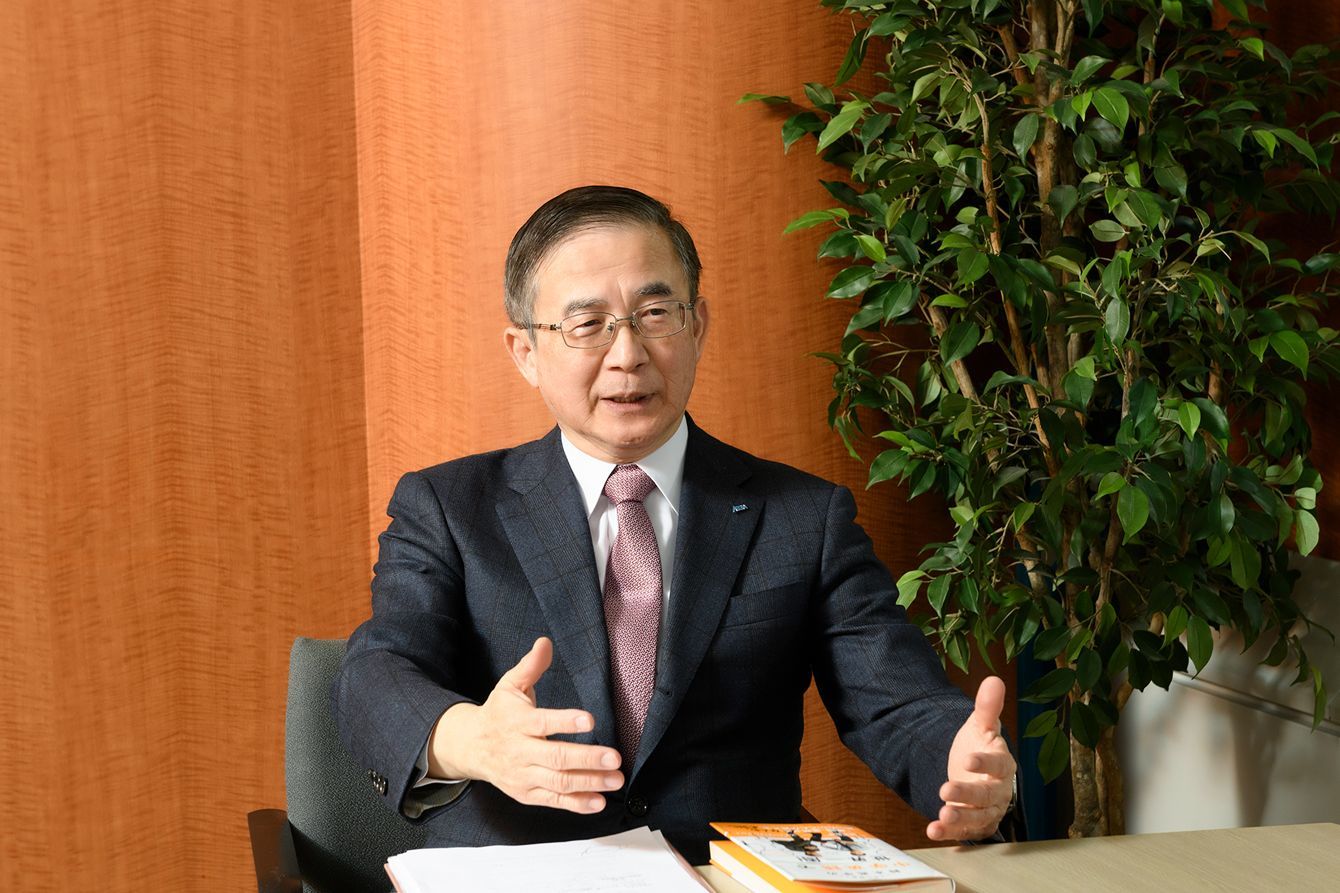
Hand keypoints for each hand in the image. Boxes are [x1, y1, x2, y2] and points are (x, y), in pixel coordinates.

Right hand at [426, 637, 623, 813]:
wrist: (471, 747)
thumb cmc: (498, 713)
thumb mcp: (510, 685)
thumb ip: (530, 666)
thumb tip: (545, 642)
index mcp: (517, 722)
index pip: (542, 723)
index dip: (565, 722)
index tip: (589, 719)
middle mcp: (520, 751)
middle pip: (555, 758)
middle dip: (587, 758)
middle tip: (614, 756)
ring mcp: (523, 775)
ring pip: (558, 782)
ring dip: (589, 782)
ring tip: (616, 779)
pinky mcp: (527, 794)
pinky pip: (553, 801)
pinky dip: (576, 804)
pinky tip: (599, 801)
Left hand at [926, 675, 1015, 841]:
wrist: (973, 770)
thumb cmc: (981, 747)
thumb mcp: (981, 726)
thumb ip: (987, 707)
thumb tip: (994, 680)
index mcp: (1003, 765)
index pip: (999, 765)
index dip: (985, 763)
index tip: (967, 759)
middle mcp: (998, 791)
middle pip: (987, 796)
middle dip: (968, 794)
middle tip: (946, 789)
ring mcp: (986, 810)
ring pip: (977, 817)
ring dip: (961, 819)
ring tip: (943, 815)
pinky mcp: (973, 823)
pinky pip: (963, 832)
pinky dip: (949, 833)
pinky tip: (932, 830)